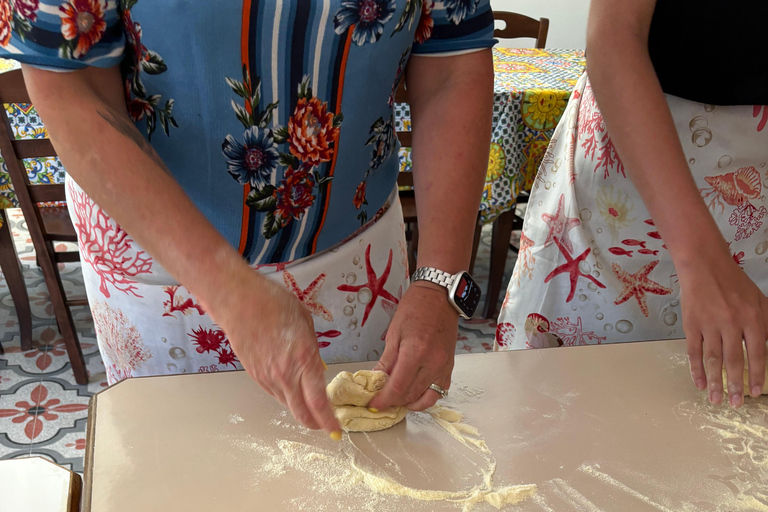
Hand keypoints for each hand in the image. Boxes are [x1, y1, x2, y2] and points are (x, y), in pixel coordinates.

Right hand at [212, 269, 340, 434]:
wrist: (240, 303)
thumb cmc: (274, 305)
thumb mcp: (306, 325)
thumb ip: (312, 350)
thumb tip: (316, 366)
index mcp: (304, 360)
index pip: (319, 402)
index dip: (329, 421)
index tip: (337, 430)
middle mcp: (285, 375)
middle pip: (302, 413)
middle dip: (316, 423)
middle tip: (325, 424)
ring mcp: (268, 377)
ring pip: (288, 405)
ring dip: (300, 409)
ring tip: (310, 405)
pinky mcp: (255, 376)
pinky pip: (274, 394)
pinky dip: (286, 396)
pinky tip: (291, 389)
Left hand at [368, 281, 457, 411]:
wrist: (439, 297)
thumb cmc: (415, 309)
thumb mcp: (394, 333)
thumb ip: (387, 361)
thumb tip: (376, 380)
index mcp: (415, 353)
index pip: (398, 387)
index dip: (384, 400)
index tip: (374, 405)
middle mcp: (433, 364)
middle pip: (411, 395)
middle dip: (394, 402)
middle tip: (381, 401)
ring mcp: (444, 367)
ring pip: (427, 398)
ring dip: (411, 403)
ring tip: (397, 399)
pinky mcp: (450, 367)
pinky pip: (440, 391)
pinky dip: (426, 397)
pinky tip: (414, 393)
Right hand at [680, 253, 767, 406]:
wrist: (704, 266)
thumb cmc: (734, 283)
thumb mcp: (760, 301)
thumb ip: (767, 325)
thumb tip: (767, 350)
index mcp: (753, 319)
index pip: (757, 354)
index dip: (757, 375)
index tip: (756, 392)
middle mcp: (732, 324)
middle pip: (734, 361)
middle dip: (736, 385)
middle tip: (736, 403)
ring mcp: (710, 325)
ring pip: (713, 359)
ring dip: (715, 382)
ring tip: (716, 400)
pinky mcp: (692, 324)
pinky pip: (694, 351)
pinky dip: (695, 368)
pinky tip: (699, 382)